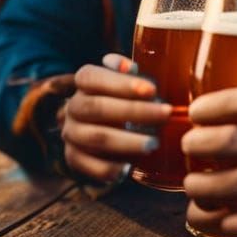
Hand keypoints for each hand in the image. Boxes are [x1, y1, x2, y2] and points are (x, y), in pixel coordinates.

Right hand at [61, 53, 171, 182]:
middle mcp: (73, 106)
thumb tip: (129, 67)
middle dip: (134, 111)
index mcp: (84, 81)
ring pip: (97, 137)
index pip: (93, 78)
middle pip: (98, 107)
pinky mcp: (73, 157)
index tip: (153, 89)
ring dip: (128, 141)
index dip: (121, 83)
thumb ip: (127, 72)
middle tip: (164, 114)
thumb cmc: (121, 95)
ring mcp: (71, 133)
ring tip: (154, 143)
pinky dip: (110, 168)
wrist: (100, 124)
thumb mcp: (125, 78)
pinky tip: (130, 168)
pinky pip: (90, 166)